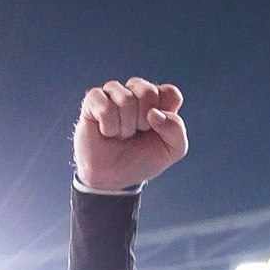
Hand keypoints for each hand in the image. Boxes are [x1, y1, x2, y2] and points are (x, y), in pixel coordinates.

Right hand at [74, 78, 187, 194]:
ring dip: (125, 127)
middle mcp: (136, 91)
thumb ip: (176, 130)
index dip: (166, 115)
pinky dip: (109, 126)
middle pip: (148, 92)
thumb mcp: (172, 150)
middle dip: (144, 122)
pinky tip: (106, 132)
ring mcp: (114, 93)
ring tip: (121, 135)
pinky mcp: (93, 99)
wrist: (113, 178)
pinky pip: (105, 106)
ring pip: (125, 99)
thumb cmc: (142, 159)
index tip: (157, 131)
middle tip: (136, 134)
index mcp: (159, 99)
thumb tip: (153, 113)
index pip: (170, 93)